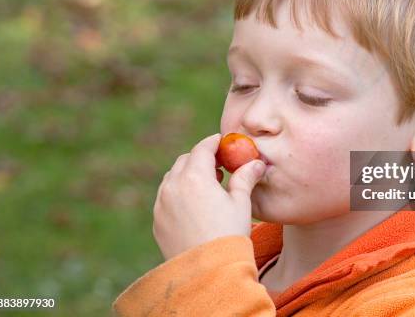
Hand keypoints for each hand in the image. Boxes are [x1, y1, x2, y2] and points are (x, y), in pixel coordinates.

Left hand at [152, 133, 265, 259]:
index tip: (224, 143)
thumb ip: (246, 178)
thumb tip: (257, 163)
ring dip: (187, 175)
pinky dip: (178, 193)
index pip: (203, 148)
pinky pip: (165, 197)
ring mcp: (161, 204)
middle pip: (185, 160)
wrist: (207, 273)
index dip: (215, 143)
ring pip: (172, 178)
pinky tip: (194, 205)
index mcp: (195, 176)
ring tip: (207, 186)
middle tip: (219, 165)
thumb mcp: (241, 203)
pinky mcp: (157, 221)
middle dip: (201, 158)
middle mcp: (173, 186)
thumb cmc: (229, 235)